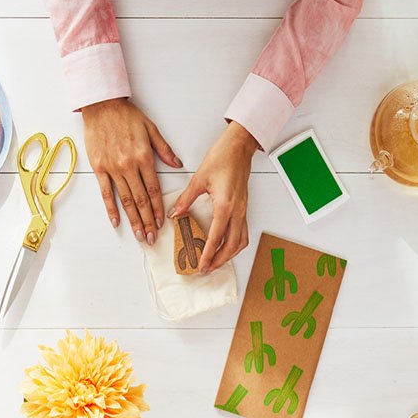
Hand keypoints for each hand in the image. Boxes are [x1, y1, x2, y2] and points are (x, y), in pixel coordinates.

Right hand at [81, 97, 181, 243]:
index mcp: (144, 157)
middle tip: (152, 238)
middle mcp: (129, 166)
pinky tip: (117, 222)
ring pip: (125, 200)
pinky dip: (111, 209)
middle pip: (141, 200)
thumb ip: (164, 149)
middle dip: (148, 221)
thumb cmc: (126, 116)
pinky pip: (106, 193)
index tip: (162, 223)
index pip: (154, 190)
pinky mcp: (99, 168)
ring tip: (139, 235)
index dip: (158, 209)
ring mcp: (113, 169)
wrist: (102, 105)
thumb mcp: (151, 129)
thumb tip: (178, 164)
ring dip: (133, 220)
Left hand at [170, 121, 258, 271]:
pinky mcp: (244, 208)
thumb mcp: (199, 179)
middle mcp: (237, 211)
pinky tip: (225, 246)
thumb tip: (174, 214)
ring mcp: (243, 210)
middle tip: (205, 269)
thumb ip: (186, 199)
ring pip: (240, 241)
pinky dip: (235, 244)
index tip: (200, 266)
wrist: (239, 147)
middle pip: (231, 245)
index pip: (216, 237)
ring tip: (215, 262)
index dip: (208, 255)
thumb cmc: (222, 158)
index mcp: (225, 205)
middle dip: (219, 260)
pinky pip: (243, 232)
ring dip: (229, 255)